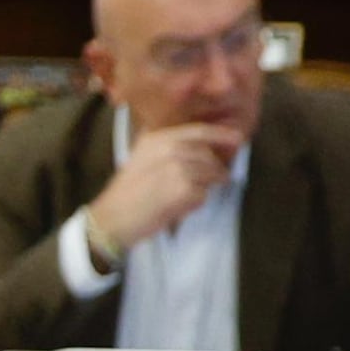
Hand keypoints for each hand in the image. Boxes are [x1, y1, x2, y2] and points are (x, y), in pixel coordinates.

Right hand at [85, 119, 240, 255]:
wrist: (112, 219)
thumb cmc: (126, 194)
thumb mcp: (138, 158)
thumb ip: (161, 146)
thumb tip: (191, 142)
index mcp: (158, 138)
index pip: (198, 132)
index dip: (221, 134)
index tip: (238, 138)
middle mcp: (169, 148)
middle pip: (207, 156)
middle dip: (216, 168)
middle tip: (219, 178)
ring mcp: (178, 168)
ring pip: (209, 175)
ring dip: (207, 187)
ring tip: (192, 197)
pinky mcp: (183, 189)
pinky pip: (203, 195)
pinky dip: (195, 204)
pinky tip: (179, 209)